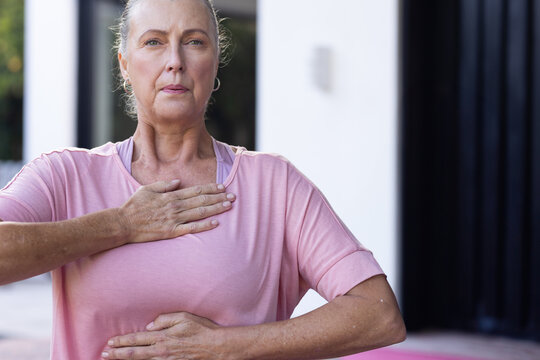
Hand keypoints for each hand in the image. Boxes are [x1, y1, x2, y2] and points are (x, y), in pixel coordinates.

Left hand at [102, 312, 224, 359]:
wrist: (216, 347)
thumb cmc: (202, 329)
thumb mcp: (184, 316)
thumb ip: (165, 319)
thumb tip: (150, 326)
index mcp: (163, 336)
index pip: (137, 339)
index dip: (122, 341)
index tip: (109, 342)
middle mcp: (162, 351)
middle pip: (134, 353)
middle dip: (117, 354)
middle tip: (103, 355)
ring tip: (113, 359)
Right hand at [119, 180, 235, 243]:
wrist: (123, 224)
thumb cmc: (134, 206)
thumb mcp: (147, 189)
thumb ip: (164, 185)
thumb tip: (178, 182)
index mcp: (170, 195)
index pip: (195, 190)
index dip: (210, 188)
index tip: (222, 187)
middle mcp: (175, 206)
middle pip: (202, 200)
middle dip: (219, 198)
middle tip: (233, 196)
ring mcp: (174, 219)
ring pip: (200, 213)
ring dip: (216, 209)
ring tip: (229, 206)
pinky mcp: (171, 232)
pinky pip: (191, 228)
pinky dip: (204, 225)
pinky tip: (215, 223)